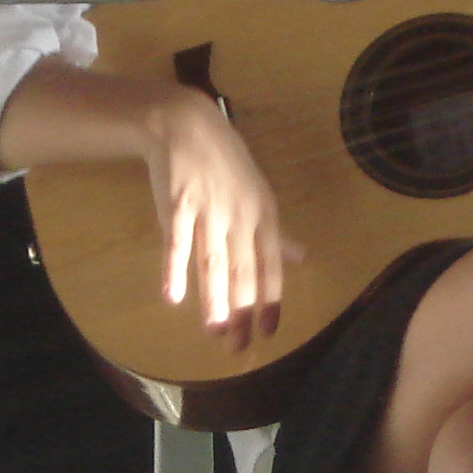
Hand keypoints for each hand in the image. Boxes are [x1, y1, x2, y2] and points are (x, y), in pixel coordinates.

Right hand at [141, 89, 296, 349]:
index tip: (268, 332)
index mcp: (263, 214)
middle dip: (243, 312)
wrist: (186, 125)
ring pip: (214, 262)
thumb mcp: (259, 193)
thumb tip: (300, 258)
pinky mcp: (177, 204)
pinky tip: (172, 297)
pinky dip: (175, 269)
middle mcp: (240, 216)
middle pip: (243, 271)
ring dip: (215, 299)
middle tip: (239, 347)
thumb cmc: (225, 162)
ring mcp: (209, 210)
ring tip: (215, 332)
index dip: (270, 300)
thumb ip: (275, 233)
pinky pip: (177, 242)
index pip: (270, 266)